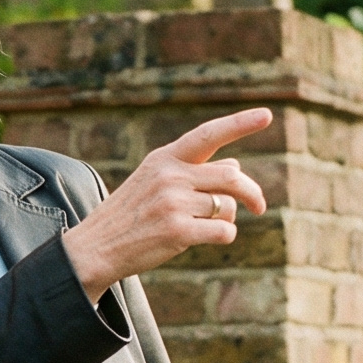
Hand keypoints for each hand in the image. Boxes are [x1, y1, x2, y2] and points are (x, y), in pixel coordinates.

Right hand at [61, 108, 272, 297]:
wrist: (95, 247)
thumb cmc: (129, 215)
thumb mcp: (153, 182)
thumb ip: (193, 172)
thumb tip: (236, 165)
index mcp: (164, 158)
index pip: (207, 135)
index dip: (239, 124)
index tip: (267, 115)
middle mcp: (169, 176)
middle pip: (231, 175)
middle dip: (250, 192)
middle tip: (259, 206)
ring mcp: (172, 203)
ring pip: (228, 206)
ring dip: (227, 219)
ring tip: (206, 227)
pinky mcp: (177, 231)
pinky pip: (223, 231)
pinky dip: (224, 236)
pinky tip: (205, 238)